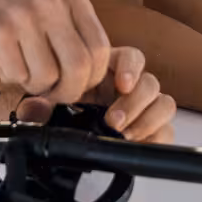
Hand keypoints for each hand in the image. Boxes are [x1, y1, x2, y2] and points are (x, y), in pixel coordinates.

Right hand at [0, 0, 111, 103]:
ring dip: (32, 83)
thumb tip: (92, 73)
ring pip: (48, 78)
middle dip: (67, 92)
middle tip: (50, 93)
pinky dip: (8, 75)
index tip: (74, 84)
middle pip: (81, 69)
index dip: (91, 77)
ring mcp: (25, 16)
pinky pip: (17, 76)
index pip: (101, 49)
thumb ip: (69, 26)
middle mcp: (51, 2)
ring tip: (16, 63)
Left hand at [15, 47, 175, 142]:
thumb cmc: (58, 111)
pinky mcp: (150, 130)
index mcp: (106, 70)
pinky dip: (157, 138)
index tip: (122, 84)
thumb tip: (33, 109)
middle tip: (114, 122)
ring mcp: (142, 108)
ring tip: (126, 135)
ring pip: (164, 104)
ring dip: (148, 120)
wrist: (65, 139)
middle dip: (135, 103)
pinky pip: (167, 130)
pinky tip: (136, 144)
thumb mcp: (44, 106)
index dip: (131, 68)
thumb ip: (37, 106)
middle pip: (150, 82)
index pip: (131, 57)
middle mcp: (128, 86)